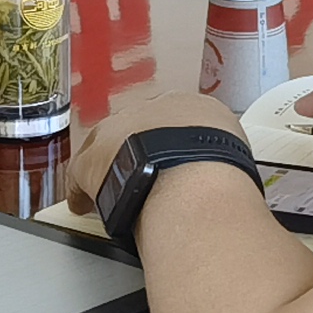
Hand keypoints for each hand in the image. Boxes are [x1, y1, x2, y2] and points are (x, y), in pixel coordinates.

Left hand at [70, 85, 247, 220]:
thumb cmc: (221, 170)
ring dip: (108, 166)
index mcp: (191, 106)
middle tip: (138, 173)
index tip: (167, 157)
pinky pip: (79, 174)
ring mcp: (118, 130)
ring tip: (112, 190)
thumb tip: (223, 172)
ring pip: (105, 145)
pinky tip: (82, 206)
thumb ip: (221, 154)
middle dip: (134, 146)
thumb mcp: (232, 152)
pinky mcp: (95, 159)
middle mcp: (151, 109)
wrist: (193, 177)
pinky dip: (81, 191)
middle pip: (134, 126)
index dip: (166, 140)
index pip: (172, 119)